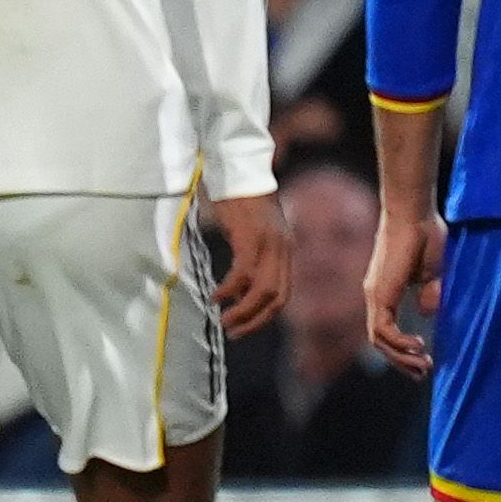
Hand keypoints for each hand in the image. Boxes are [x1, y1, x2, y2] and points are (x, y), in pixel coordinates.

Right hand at [205, 188, 286, 334]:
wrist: (239, 169)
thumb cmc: (240, 201)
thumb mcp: (252, 234)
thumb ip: (252, 260)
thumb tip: (240, 292)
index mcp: (285, 250)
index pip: (283, 295)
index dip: (266, 316)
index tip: (245, 327)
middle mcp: (282, 250)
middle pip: (277, 299)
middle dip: (255, 321)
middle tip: (234, 332)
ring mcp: (268, 244)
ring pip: (263, 291)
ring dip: (243, 311)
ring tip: (224, 320)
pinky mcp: (251, 237)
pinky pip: (243, 274)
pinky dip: (230, 290)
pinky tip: (216, 296)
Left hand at [365, 204, 446, 371]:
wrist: (415, 212)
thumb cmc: (426, 234)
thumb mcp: (432, 272)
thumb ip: (429, 293)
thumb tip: (427, 313)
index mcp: (385, 291)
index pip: (387, 330)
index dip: (402, 349)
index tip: (424, 360)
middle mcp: (375, 295)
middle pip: (381, 341)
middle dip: (401, 361)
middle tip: (422, 374)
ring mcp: (375, 295)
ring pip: (379, 340)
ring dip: (401, 357)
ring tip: (423, 366)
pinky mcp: (379, 293)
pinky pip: (383, 329)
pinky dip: (399, 343)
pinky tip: (418, 346)